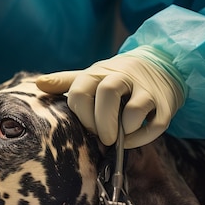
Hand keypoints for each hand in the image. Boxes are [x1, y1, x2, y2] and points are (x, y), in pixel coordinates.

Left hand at [36, 46, 185, 147]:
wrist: (161, 66)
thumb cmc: (117, 78)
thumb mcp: (92, 76)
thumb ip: (66, 82)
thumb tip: (39, 84)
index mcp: (99, 72)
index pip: (80, 90)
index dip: (80, 113)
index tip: (85, 126)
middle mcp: (122, 76)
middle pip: (107, 94)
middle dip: (101, 122)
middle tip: (101, 137)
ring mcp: (146, 90)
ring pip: (133, 109)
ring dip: (122, 129)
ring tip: (118, 137)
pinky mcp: (165, 104)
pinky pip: (154, 124)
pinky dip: (141, 136)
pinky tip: (132, 136)